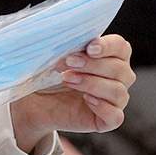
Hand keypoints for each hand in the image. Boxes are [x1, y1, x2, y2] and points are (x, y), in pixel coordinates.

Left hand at [9, 35, 134, 151]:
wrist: (35, 101)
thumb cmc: (48, 73)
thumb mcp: (53, 54)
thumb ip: (65, 43)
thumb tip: (67, 33)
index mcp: (111, 55)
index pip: (121, 47)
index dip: (108, 46)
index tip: (89, 48)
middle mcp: (118, 77)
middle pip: (120, 69)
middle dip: (93, 65)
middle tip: (69, 62)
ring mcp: (114, 100)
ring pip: (118, 92)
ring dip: (92, 84)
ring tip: (68, 79)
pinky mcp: (106, 120)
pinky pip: (116, 116)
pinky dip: (103, 107)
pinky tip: (86, 100)